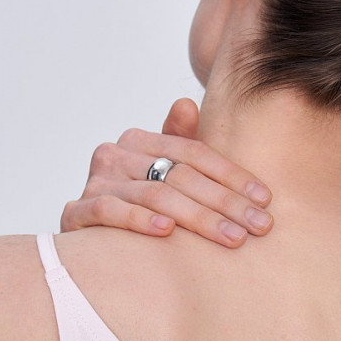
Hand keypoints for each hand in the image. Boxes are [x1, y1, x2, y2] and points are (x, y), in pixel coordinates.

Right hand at [59, 98, 273, 246]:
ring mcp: (95, 182)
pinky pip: (110, 211)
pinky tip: (167, 231)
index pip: (194, 153)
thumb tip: (186, 103)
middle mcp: (114, 155)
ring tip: (232, 236)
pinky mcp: (76, 213)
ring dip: (198, 218)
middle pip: (181, 176)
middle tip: (259, 225)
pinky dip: (139, 220)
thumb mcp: (162, 174)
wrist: (86, 237)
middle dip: (226, 203)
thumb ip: (179, 144)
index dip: (231, 175)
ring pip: (155, 194)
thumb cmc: (135, 205)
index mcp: (138, 141)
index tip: (264, 199)